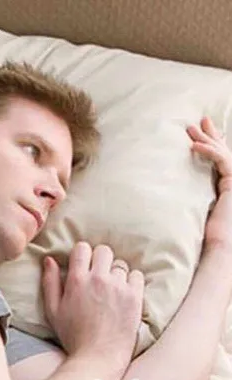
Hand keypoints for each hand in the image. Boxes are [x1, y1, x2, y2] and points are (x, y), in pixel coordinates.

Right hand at [42, 243, 143, 363]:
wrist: (99, 356)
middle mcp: (99, 279)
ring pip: (120, 264)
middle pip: (104, 251)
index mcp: (77, 280)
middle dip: (100, 259)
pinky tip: (124, 292)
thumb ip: (50, 282)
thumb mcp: (52, 310)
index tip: (83, 263)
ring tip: (111, 287)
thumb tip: (50, 259)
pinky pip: (137, 275)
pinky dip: (131, 280)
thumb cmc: (73, 335)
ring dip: (115, 272)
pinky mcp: (135, 296)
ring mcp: (119, 287)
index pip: (83, 248)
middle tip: (98, 274)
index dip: (82, 254)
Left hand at [188, 117, 231, 252]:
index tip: (198, 132)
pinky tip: (194, 146)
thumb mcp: (191, 206)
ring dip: (207, 139)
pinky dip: (209, 152)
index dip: (212, 143)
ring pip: (225, 154)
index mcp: (224, 186)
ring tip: (190, 130)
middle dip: (212, 135)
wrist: (218, 246)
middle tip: (199, 121)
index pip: (220, 159)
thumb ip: (188, 192)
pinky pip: (224, 162)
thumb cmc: (203, 233)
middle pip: (225, 152)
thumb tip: (166, 184)